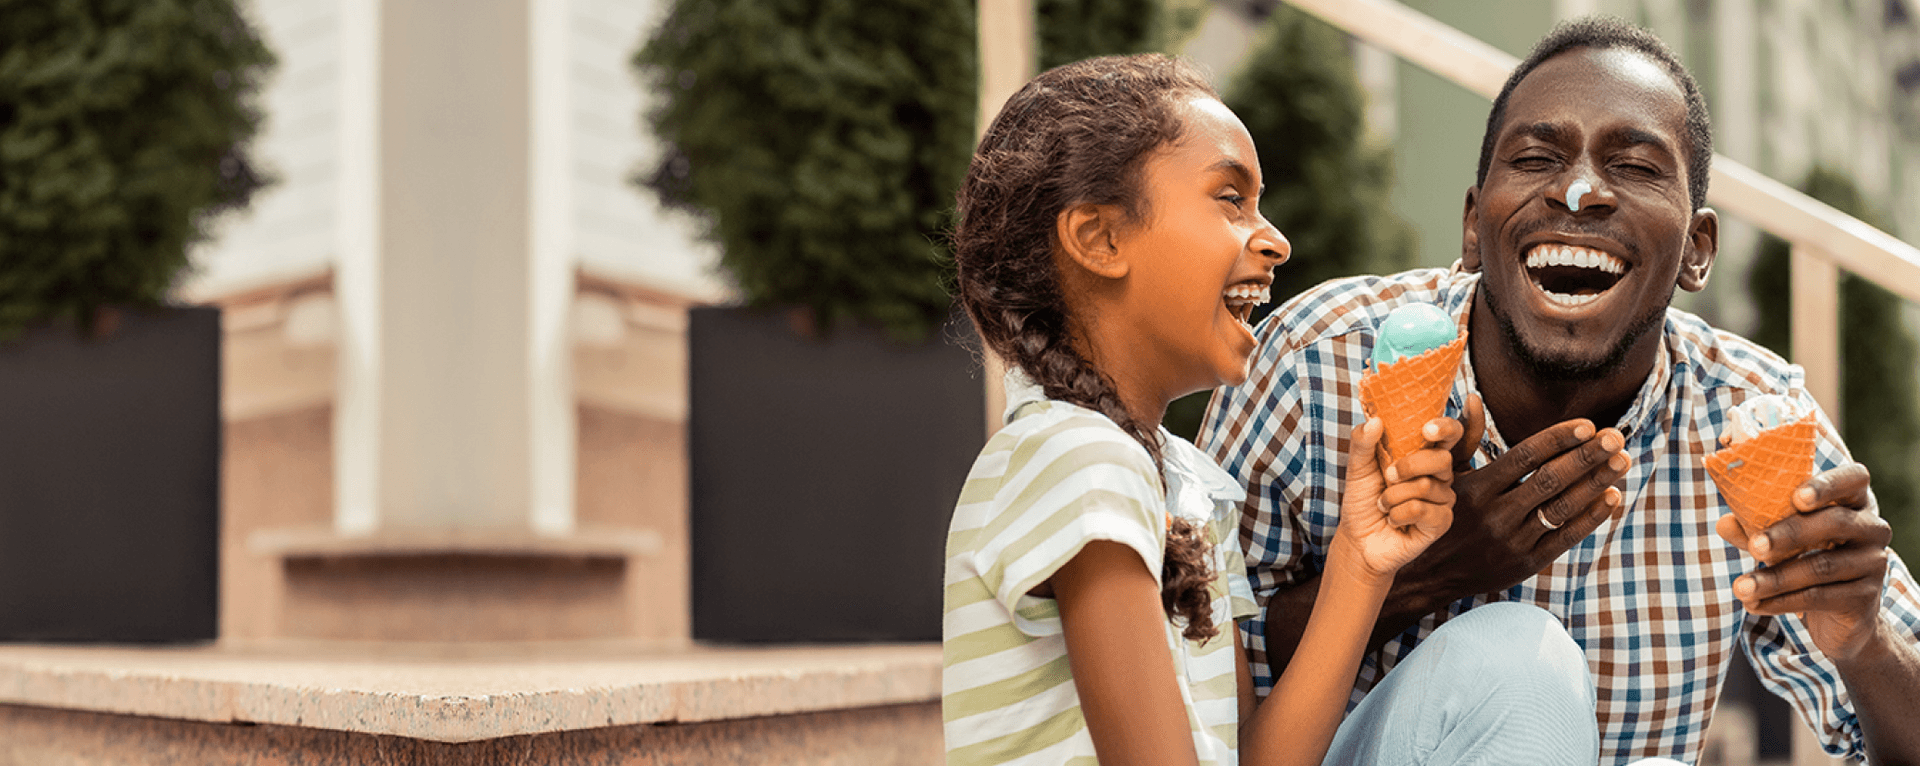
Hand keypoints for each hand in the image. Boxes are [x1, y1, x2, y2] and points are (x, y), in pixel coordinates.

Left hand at [1334, 416, 1464, 582]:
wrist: (1358, 539)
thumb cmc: (1363, 500)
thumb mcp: (1357, 467)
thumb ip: (1363, 442)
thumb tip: (1375, 420)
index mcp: (1424, 455)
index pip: (1450, 434)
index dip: (1446, 427)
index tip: (1427, 429)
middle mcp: (1439, 475)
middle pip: (1442, 459)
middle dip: (1409, 466)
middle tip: (1388, 476)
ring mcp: (1443, 499)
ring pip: (1426, 486)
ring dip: (1393, 496)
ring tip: (1383, 504)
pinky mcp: (1441, 523)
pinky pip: (1422, 510)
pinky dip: (1398, 514)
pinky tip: (1393, 519)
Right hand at [1389, 395, 1630, 612]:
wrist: (1425, 575)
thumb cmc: (1437, 514)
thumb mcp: (1443, 476)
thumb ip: (1464, 438)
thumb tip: (1476, 399)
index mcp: (1477, 488)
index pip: (1526, 456)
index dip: (1559, 438)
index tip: (1588, 425)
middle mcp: (1496, 514)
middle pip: (1551, 479)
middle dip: (1588, 456)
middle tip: (1616, 437)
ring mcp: (1512, 541)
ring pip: (1563, 507)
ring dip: (1597, 482)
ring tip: (1621, 461)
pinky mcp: (1524, 564)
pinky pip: (1565, 538)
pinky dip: (1591, 517)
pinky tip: (1611, 496)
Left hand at [1718, 463, 1892, 660]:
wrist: (1840, 615)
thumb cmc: (1807, 557)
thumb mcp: (1782, 538)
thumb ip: (1756, 527)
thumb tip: (1724, 523)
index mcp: (1854, 500)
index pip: (1854, 478)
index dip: (1827, 485)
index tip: (1797, 497)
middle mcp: (1872, 528)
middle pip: (1835, 522)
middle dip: (1789, 534)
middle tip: (1754, 547)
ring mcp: (1873, 563)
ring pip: (1821, 566)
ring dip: (1775, 578)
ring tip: (1740, 587)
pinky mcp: (1865, 597)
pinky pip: (1819, 597)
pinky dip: (1781, 601)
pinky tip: (1754, 605)